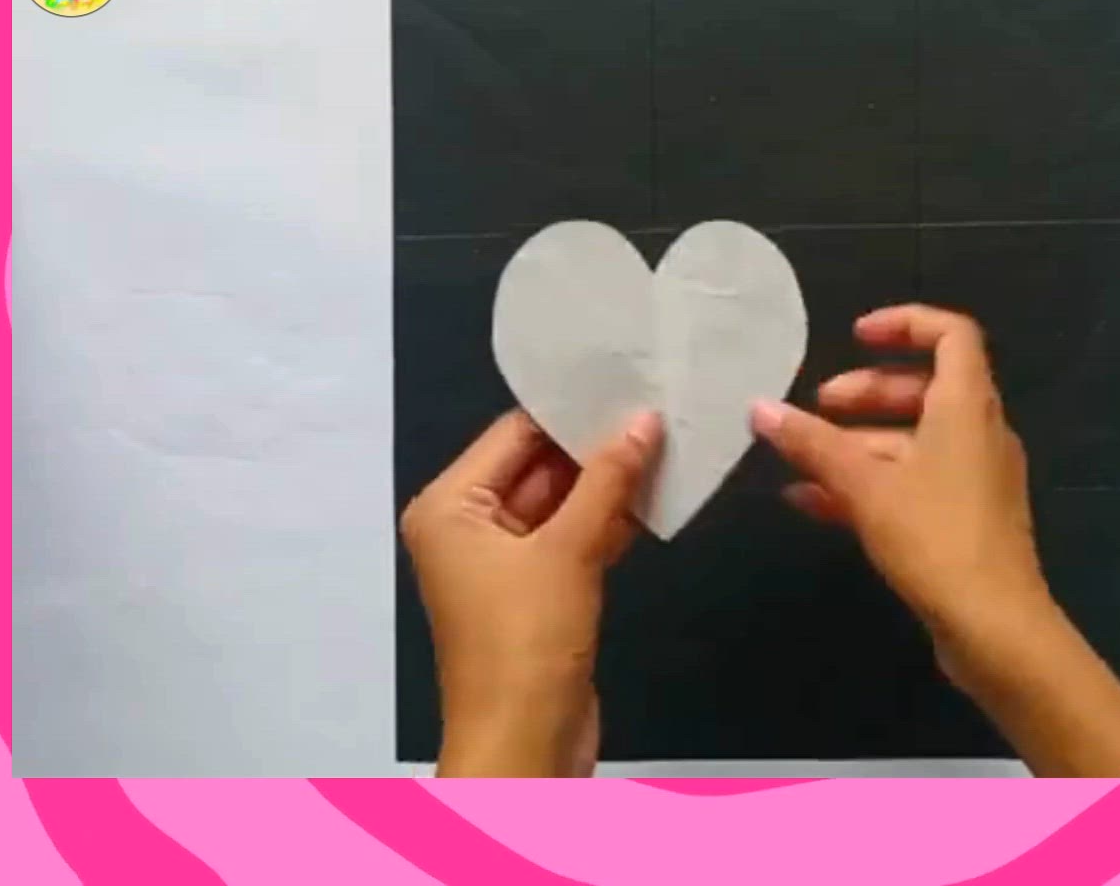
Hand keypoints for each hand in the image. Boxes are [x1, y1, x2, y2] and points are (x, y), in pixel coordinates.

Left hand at [400, 408, 661, 776]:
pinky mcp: (538, 592)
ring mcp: (503, 562)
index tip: (626, 376)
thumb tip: (644, 419)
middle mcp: (468, 527)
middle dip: (595, 444)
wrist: (526, 743)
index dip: (569, 409)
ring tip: (670, 440)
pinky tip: (658, 496)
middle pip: (537, 466)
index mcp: (449, 507)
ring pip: (561, 504)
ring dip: (610, 484)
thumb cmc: (527, 641)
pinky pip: (574, 539)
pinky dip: (610, 523)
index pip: (513, 434)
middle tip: (658, 403)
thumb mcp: (568, 551)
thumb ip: (607, 480)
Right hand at [751, 304, 1119, 776]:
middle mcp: (979, 433)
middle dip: (866, 393)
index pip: (951, 334)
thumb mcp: (865, 486)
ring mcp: (975, 479)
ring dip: (858, 445)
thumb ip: (812, 444)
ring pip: (913, 442)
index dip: (905, 323)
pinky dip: (869, 484)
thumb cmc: (936, 538)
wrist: (996, 627)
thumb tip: (760, 408)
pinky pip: (913, 484)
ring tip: (800, 460)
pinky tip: (812, 503)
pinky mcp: (965, 521)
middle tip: (816, 407)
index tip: (855, 336)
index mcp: (968, 406)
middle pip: (924, 390)